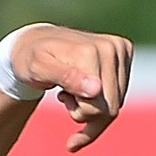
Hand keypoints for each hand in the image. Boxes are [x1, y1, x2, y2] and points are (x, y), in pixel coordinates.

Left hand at [12, 25, 134, 150]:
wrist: (36, 41)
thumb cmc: (31, 59)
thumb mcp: (38, 70)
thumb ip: (66, 78)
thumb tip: (96, 89)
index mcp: (90, 52)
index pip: (98, 105)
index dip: (79, 115)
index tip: (62, 105)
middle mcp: (111, 47)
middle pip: (111, 107)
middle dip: (86, 113)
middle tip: (64, 97)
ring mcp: (121, 48)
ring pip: (117, 103)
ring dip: (93, 108)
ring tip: (71, 92)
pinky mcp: (125, 52)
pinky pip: (121, 92)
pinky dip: (101, 101)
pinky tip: (83, 90)